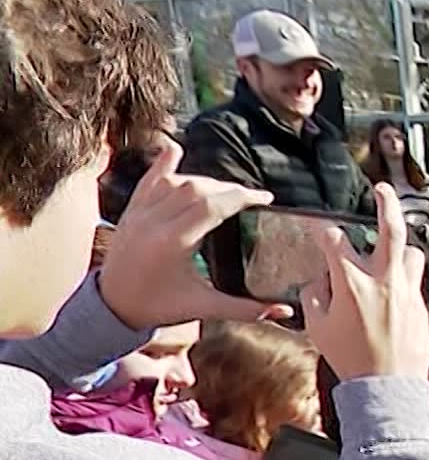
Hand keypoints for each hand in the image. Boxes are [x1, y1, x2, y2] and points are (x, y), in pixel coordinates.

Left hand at [99, 137, 282, 327]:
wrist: (112, 306)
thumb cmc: (159, 307)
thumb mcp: (205, 307)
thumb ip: (247, 308)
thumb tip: (285, 310)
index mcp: (173, 242)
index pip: (213, 205)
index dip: (242, 196)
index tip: (264, 198)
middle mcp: (154, 221)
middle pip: (197, 189)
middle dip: (228, 189)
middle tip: (250, 197)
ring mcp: (139, 213)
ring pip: (177, 181)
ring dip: (204, 181)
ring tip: (225, 191)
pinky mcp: (130, 211)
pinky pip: (148, 180)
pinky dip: (163, 164)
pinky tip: (176, 149)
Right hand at [300, 183, 428, 379]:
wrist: (387, 387)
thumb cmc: (349, 359)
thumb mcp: (317, 326)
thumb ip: (315, 295)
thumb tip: (321, 279)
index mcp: (353, 283)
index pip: (334, 241)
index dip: (322, 231)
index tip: (318, 229)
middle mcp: (384, 281)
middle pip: (391, 229)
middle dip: (387, 203)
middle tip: (382, 189)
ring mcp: (407, 292)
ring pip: (412, 253)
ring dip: (400, 249)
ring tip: (389, 253)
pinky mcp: (421, 306)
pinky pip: (414, 282)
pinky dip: (401, 281)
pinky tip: (391, 294)